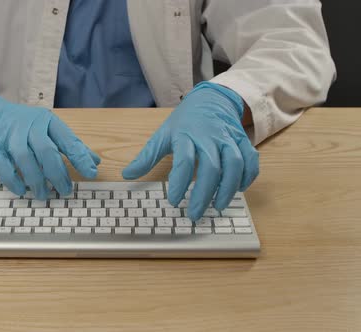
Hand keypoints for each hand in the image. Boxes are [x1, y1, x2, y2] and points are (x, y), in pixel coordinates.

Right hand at [0, 90, 100, 198]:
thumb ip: (71, 144)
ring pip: (25, 159)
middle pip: (46, 151)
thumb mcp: (49, 128)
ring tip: (44, 195)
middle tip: (66, 191)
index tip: (91, 173)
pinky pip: (4, 166)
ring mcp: (10, 137)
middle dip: (58, 174)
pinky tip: (22, 191)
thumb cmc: (24, 124)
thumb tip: (95, 161)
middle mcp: (29, 127)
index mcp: (47, 121)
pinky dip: (14, 181)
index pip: (67, 140)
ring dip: (36, 180)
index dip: (80, 158)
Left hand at [122, 82, 258, 220]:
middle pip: (211, 167)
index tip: (174, 201)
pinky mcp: (243, 141)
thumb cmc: (185, 122)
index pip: (184, 160)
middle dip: (204, 194)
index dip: (180, 182)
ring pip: (235, 164)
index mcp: (186, 135)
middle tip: (194, 214)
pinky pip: (251, 160)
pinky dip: (247, 177)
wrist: (211, 100)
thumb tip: (127, 175)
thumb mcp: (162, 135)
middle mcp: (210, 137)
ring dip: (228, 188)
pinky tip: (238, 190)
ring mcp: (229, 138)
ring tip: (218, 206)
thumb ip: (146, 157)